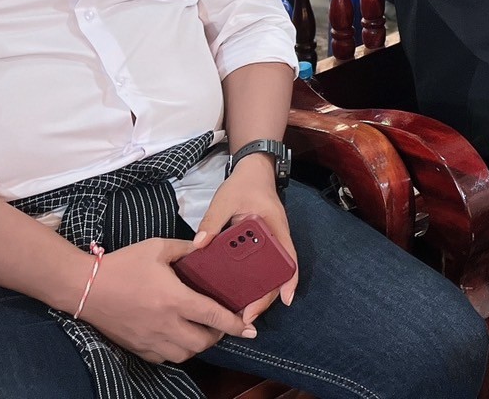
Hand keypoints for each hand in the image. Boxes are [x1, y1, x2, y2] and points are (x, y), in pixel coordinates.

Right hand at [79, 237, 254, 363]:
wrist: (84, 287)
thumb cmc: (122, 264)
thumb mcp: (157, 247)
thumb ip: (186, 248)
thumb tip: (205, 246)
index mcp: (174, 299)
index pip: (213, 316)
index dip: (234, 324)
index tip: (249, 329)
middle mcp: (165, 324)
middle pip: (203, 342)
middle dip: (218, 336)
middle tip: (221, 324)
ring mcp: (150, 339)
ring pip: (185, 354)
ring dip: (198, 346)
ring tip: (201, 331)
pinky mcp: (137, 347)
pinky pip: (165, 358)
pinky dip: (177, 351)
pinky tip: (177, 337)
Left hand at [194, 159, 299, 324]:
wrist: (252, 172)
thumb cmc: (243, 185)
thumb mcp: (225, 200)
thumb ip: (212, 221)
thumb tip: (199, 245)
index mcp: (275, 228)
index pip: (288, 257)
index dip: (289, 280)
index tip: (285, 300)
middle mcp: (276, 239)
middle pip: (278, 273)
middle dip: (266, 296)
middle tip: (247, 315)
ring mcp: (269, 244)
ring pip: (269, 273)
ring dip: (259, 292)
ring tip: (240, 311)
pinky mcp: (259, 246)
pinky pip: (259, 267)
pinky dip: (251, 282)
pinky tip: (236, 294)